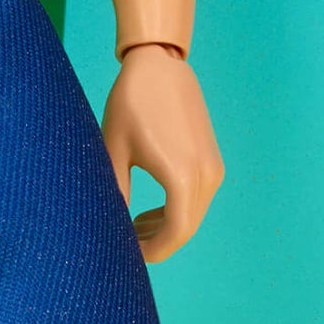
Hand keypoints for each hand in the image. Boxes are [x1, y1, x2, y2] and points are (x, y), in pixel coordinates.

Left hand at [101, 44, 224, 262]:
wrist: (159, 66)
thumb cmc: (131, 103)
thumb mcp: (114, 149)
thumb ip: (115, 190)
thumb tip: (111, 224)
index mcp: (182, 176)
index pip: (175, 233)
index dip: (153, 251)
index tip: (128, 257)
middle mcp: (206, 175)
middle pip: (186, 228)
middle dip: (158, 243)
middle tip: (126, 247)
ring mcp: (213, 168)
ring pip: (193, 214)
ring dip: (166, 227)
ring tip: (132, 229)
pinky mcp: (211, 160)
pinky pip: (196, 197)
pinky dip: (176, 210)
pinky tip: (149, 212)